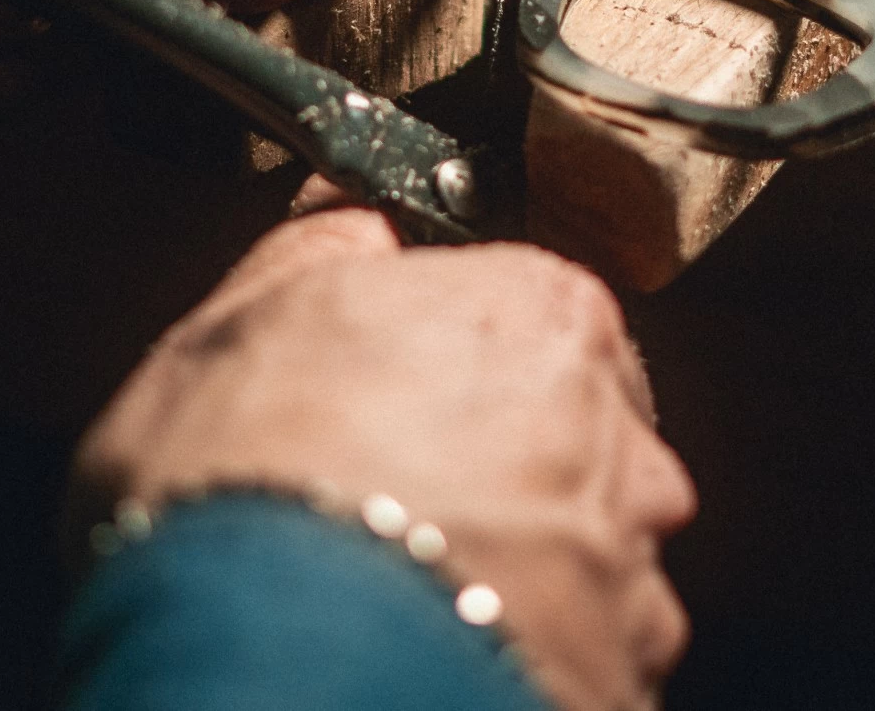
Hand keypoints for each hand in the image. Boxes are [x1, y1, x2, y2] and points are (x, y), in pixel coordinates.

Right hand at [71, 211, 696, 710]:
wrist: (269, 677)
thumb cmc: (248, 486)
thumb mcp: (243, 316)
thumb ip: (327, 241)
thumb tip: (354, 210)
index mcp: (544, 312)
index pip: (530, 309)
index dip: (457, 353)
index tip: (408, 389)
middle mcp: (619, 431)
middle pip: (572, 427)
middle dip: (501, 456)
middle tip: (393, 498)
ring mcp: (631, 565)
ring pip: (585, 549)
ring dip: (519, 562)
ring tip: (404, 588)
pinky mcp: (623, 675)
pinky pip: (584, 649)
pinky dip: (522, 648)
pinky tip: (436, 645)